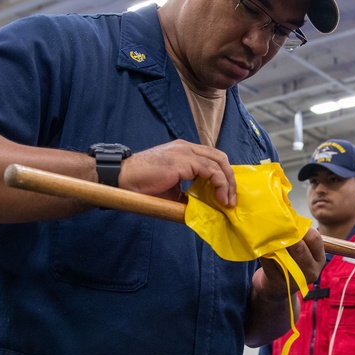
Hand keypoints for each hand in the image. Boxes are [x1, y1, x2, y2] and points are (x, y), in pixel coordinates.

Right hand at [120, 140, 235, 206]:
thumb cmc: (142, 185)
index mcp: (184, 151)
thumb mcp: (172, 190)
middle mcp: (187, 147)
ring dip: (227, 184)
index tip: (226, 194)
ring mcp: (186, 151)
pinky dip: (219, 184)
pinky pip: (211, 170)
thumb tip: (203, 207)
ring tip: (227, 202)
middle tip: (231, 199)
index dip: (223, 175)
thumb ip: (188, 194)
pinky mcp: (184, 160)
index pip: (212, 158)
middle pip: (220, 157)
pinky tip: (220, 198)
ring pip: (219, 162)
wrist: (123, 178)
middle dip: (230, 179)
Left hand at [256, 228, 325, 297]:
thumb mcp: (302, 253)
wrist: (276, 289)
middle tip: (275, 226)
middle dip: (286, 236)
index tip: (290, 223)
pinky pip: (269, 263)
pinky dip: (264, 253)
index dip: (302, 229)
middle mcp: (311, 271)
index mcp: (319, 259)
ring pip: (283, 256)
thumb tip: (287, 214)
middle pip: (300, 248)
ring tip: (266, 234)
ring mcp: (295, 280)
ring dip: (273, 243)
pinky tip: (260, 248)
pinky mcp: (278, 283)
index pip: (315, 239)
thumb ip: (299, 238)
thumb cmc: (289, 263)